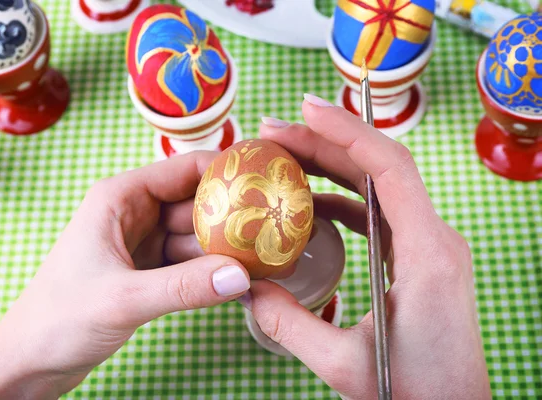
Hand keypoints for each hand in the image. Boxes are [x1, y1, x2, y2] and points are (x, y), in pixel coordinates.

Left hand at [0, 152, 251, 399]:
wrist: (30, 361)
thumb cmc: (57, 319)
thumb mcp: (122, 298)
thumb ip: (183, 287)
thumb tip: (241, 275)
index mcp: (120, 198)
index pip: (183, 169)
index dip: (225, 170)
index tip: (266, 178)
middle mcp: (135, 214)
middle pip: (197, 204)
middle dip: (235, 215)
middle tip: (277, 225)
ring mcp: (143, 244)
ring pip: (198, 237)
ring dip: (227, 249)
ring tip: (268, 257)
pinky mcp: (149, 272)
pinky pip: (191, 264)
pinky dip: (213, 272)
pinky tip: (241, 281)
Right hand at [248, 95, 490, 398]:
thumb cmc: (414, 392)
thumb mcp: (341, 363)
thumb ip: (287, 322)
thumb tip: (244, 286)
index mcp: (428, 255)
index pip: (389, 169)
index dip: (347, 132)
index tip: (305, 110)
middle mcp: (434, 240)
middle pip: (380, 167)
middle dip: (327, 141)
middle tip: (275, 130)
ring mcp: (428, 247)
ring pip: (378, 186)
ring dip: (332, 166)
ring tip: (284, 155)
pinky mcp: (417, 258)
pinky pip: (377, 213)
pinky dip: (341, 199)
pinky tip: (307, 202)